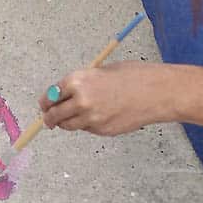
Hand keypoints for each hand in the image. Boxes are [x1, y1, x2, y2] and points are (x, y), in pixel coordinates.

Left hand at [38, 61, 172, 135]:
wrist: (157, 92)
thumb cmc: (133, 76)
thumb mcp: (101, 72)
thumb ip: (81, 84)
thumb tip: (65, 94)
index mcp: (77, 81)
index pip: (51, 96)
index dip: (46, 102)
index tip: (44, 106)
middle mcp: (80, 100)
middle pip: (54, 115)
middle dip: (49, 118)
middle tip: (48, 120)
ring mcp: (91, 118)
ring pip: (68, 125)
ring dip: (67, 123)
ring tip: (73, 118)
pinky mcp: (102, 130)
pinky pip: (87, 128)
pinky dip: (88, 124)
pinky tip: (101, 115)